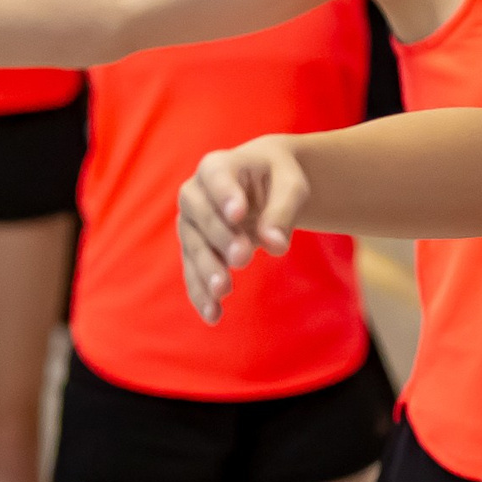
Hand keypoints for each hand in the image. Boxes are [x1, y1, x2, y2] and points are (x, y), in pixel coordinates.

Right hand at [177, 137, 308, 324]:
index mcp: (218, 166)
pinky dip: (202, 293)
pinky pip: (193, 272)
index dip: (225, 196)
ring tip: (224, 291)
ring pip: (194, 247)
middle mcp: (195, 193)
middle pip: (202, 216)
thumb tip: (276, 245)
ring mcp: (190, 223)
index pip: (218, 178)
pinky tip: (213, 315)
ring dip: (207, 270)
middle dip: (221, 238)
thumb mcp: (290, 185)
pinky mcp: (194, 249)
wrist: (264, 184)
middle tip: (244, 258)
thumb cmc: (279, 178)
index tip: (239, 214)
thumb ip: (283, 210)